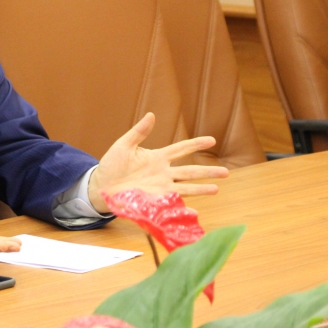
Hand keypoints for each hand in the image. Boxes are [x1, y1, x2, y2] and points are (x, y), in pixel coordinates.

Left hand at [87, 113, 228, 212]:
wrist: (101, 186)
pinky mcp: (154, 200)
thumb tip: (151, 115)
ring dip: (201, 189)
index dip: (196, 144)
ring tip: (217, 189)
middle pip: (190, 171)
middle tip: (226, 172)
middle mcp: (163, 173)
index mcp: (157, 157)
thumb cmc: (112, 164)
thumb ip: (139, 132)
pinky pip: (172, 204)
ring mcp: (160, 188)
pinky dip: (183, 208)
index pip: (181, 149)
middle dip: (208, 171)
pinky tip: (195, 212)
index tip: (212, 140)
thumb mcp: (124, 145)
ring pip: (186, 188)